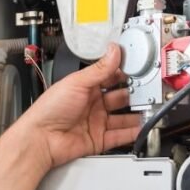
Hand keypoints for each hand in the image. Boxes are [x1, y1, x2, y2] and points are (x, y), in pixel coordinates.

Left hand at [13, 44, 139, 169]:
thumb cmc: (49, 109)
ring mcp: (96, 122)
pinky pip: (120, 136)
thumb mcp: (76, 83)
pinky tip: (142, 127)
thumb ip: (99, 68)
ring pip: (122, 117)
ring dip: (136, 114)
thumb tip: (113, 50)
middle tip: (146, 90)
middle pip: (119, 98)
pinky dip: (132, 132)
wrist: (40, 138)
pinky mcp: (99, 139)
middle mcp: (91, 104)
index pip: (109, 77)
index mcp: (85, 87)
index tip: (138, 69)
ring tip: (148, 109)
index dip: (123, 73)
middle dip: (133, 94)